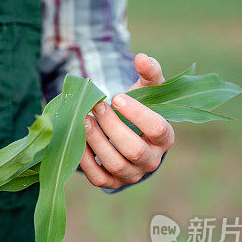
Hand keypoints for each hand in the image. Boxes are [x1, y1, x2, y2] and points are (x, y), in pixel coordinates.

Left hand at [80, 53, 174, 188]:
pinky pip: (98, 178)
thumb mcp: (146, 89)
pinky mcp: (113, 183)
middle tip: (96, 107)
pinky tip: (76, 140)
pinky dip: (85, 160)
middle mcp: (151, 160)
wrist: (126, 135)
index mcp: (165, 137)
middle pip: (134, 149)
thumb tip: (141, 58)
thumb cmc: (138, 109)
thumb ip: (149, 71)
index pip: (158, 129)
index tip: (116, 97)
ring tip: (83, 120)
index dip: (137, 114)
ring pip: (115, 164)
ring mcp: (132, 174)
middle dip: (112, 127)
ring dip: (96, 141)